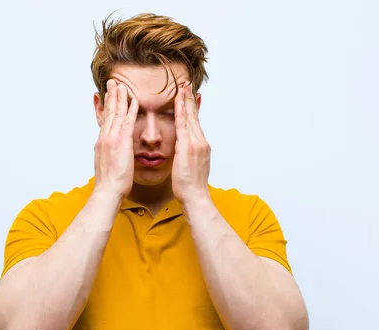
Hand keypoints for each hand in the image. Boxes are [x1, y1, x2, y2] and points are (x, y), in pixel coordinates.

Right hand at [93, 79, 138, 199]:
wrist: (108, 191)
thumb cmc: (110, 183)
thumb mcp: (107, 164)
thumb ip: (109, 155)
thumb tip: (111, 153)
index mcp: (102, 143)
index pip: (105, 120)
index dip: (107, 107)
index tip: (109, 96)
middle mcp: (105, 138)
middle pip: (108, 112)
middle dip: (111, 96)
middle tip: (112, 82)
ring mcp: (112, 139)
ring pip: (116, 113)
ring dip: (119, 98)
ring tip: (121, 84)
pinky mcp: (121, 142)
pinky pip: (126, 122)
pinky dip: (129, 110)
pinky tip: (133, 100)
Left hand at [172, 82, 210, 203]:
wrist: (195, 197)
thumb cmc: (190, 187)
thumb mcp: (190, 167)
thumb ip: (189, 156)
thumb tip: (185, 152)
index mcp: (200, 146)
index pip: (195, 122)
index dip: (193, 108)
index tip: (192, 96)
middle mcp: (200, 141)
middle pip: (194, 115)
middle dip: (190, 99)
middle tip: (187, 83)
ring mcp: (196, 143)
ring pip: (189, 117)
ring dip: (185, 100)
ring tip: (182, 86)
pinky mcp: (189, 146)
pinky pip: (183, 125)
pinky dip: (181, 111)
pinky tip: (178, 101)